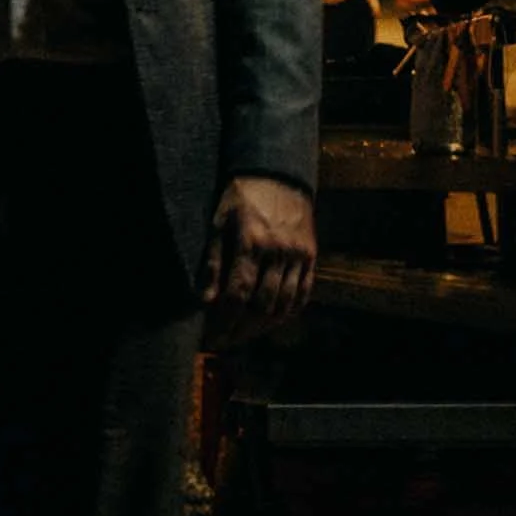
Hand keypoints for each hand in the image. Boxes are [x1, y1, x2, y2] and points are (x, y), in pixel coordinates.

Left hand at [199, 172, 316, 347]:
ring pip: (282, 305)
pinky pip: (302, 294)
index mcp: (251, 241)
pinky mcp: (311, 255)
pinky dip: (286, 313)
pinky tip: (270, 321)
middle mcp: (278, 250)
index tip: (211, 338)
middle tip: (224, 342)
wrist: (278, 173)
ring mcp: (298, 254)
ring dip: (261, 327)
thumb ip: (213, 262)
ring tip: (242, 335)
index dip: (223, 322)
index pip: (237, 295)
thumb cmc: (241, 198)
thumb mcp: (218, 222)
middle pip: (260, 306)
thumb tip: (205, 302)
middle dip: (240, 330)